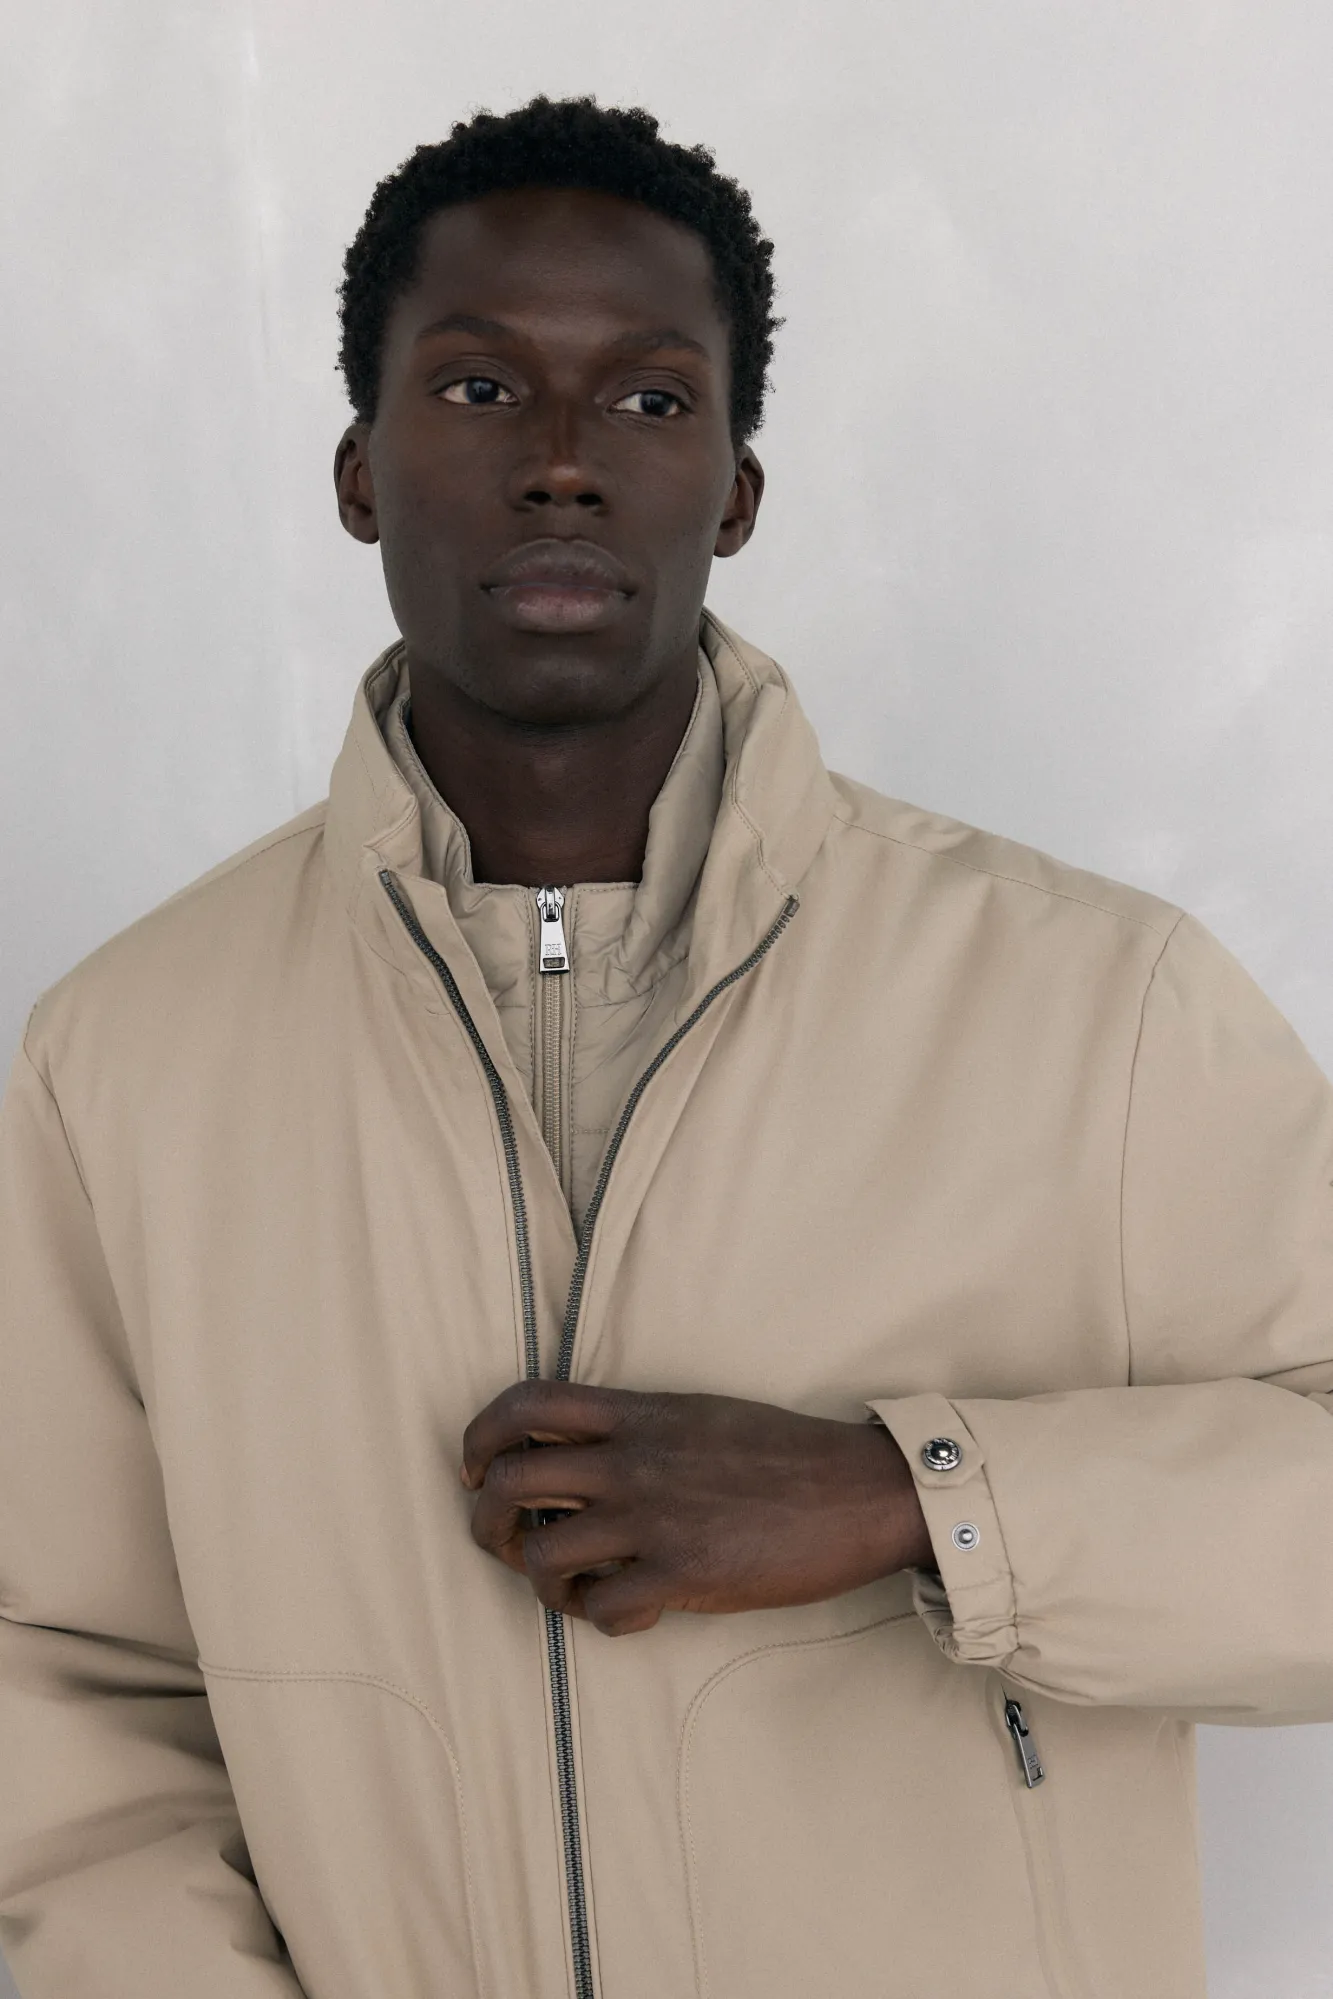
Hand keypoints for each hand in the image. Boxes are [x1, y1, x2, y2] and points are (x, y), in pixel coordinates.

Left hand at [460, 1382, 932, 1635]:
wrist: (859, 1491)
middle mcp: (632, 1460)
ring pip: (540, 1556)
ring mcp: (653, 1518)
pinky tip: (633, 1612)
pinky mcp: (682, 1575)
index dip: (480, 1436)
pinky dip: (603, 1620)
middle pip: (507, 1482)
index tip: (476, 1469)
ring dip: (542, 1581)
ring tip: (576, 1587)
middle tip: (506, 1542)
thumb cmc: (783, 1454)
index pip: (524, 1403)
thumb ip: (636, 1428)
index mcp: (636, 1413)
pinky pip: (600, 1609)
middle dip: (485, 1522)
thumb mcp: (697, 1415)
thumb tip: (578, 1454)